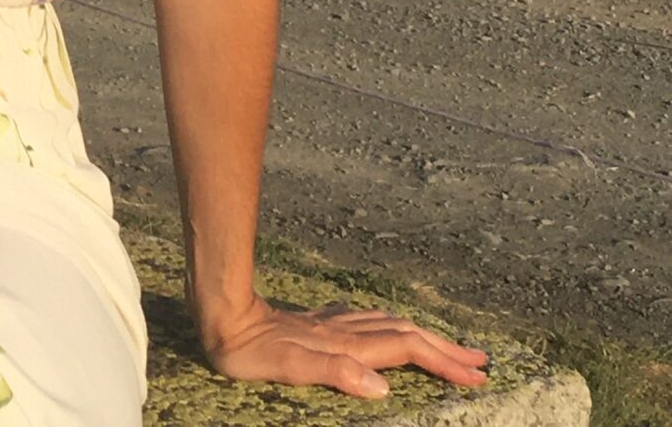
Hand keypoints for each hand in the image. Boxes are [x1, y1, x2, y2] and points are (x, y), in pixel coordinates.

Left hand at [202, 296, 490, 400]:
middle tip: (481, 362)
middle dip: (445, 349)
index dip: (442, 362)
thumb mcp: (287, 367)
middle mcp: (345, 331)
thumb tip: (382, 388)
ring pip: (391, 326)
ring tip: (450, 347)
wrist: (219, 313)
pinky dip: (395, 328)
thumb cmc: (248, 349)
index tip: (475, 377)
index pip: (407, 349)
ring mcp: (332, 324)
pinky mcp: (318, 323)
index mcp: (345, 345)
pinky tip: (391, 329)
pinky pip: (370, 324)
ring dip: (425, 337)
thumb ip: (334, 372)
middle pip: (408, 335)